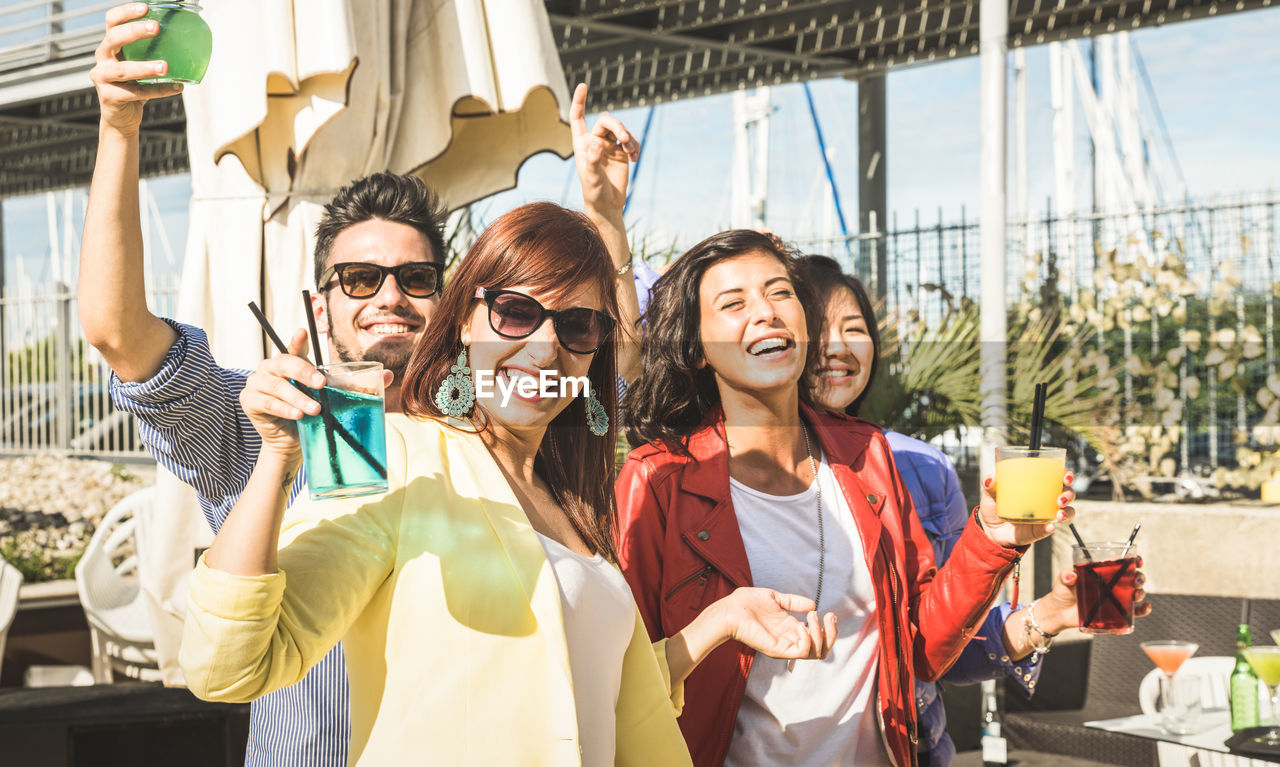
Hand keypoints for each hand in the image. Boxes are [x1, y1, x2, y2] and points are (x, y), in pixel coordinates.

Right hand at [91, 3, 184, 135]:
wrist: (121, 116)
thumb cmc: (135, 85)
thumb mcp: (141, 64)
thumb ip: (153, 53)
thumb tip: (189, 37)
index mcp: (110, 45)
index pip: (112, 21)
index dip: (126, 13)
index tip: (146, 8)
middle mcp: (102, 58)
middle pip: (113, 39)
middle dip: (134, 32)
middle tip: (156, 28)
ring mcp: (102, 77)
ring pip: (123, 69)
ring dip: (145, 67)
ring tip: (165, 66)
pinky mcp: (108, 97)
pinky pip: (136, 93)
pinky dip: (158, 91)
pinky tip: (176, 88)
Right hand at [238, 330, 323, 459]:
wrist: (290, 439)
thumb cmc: (306, 414)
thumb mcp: (320, 397)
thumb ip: (330, 385)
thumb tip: (362, 379)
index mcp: (287, 363)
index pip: (294, 348)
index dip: (298, 340)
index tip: (303, 332)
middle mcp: (269, 368)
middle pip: (283, 363)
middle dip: (304, 373)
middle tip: (321, 384)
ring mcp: (256, 383)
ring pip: (277, 387)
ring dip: (298, 398)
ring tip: (315, 409)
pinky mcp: (249, 400)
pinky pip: (267, 403)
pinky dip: (284, 409)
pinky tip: (297, 415)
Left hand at [570, 83, 639, 218]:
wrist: (607, 204)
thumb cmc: (593, 192)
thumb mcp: (590, 178)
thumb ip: (591, 161)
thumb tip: (597, 144)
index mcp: (582, 144)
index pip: (578, 117)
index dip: (579, 101)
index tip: (583, 85)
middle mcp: (595, 141)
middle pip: (607, 121)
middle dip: (618, 127)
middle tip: (625, 140)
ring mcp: (610, 146)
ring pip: (621, 130)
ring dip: (629, 138)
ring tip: (632, 153)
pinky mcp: (622, 153)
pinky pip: (632, 141)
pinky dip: (635, 147)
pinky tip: (634, 159)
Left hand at [720, 587, 837, 659]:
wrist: (730, 609)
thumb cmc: (746, 603)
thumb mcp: (775, 598)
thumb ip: (793, 602)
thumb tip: (813, 604)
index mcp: (790, 629)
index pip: (818, 639)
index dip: (828, 629)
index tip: (828, 613)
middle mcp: (790, 640)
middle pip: (822, 649)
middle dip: (831, 634)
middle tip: (829, 617)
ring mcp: (785, 647)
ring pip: (816, 652)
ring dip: (820, 633)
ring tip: (812, 617)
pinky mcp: (778, 650)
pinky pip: (802, 651)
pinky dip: (807, 639)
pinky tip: (800, 625)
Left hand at [977, 469, 1074, 547]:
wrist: (990, 529)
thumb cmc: (995, 506)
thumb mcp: (990, 494)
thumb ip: (990, 485)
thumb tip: (990, 479)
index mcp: (1038, 486)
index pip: (1058, 477)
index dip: (1067, 475)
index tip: (1066, 476)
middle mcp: (1046, 500)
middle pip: (1067, 494)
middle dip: (1069, 495)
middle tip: (1060, 498)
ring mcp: (1045, 516)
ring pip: (1066, 513)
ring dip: (1067, 512)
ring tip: (1059, 514)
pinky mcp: (1039, 530)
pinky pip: (1048, 529)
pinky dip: (1050, 528)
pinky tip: (1049, 526)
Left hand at [1034, 564, 1150, 634]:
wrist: (1059, 613)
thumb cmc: (1062, 592)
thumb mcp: (1062, 580)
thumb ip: (1065, 575)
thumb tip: (1071, 576)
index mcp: (1103, 571)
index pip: (1122, 563)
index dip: (1134, 560)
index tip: (1138, 560)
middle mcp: (1112, 583)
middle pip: (1133, 577)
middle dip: (1140, 577)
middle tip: (1136, 581)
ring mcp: (1115, 598)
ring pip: (1136, 593)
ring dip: (1141, 593)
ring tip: (1137, 595)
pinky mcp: (1115, 613)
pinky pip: (1134, 612)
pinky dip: (1143, 610)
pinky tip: (1146, 607)